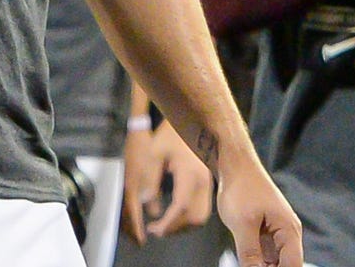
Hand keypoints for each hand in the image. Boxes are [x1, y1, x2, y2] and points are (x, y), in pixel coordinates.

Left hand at [125, 121, 214, 240]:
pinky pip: (202, 211)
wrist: (192, 125)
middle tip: (155, 230)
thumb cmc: (170, 136)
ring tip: (162, 225)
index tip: (153, 229)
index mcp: (190, 174)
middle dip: (175, 229)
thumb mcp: (154, 153)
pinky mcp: (208, 187)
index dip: (168, 223)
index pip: (181, 207)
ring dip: (182, 226)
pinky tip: (173, 216)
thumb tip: (146, 203)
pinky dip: (188, 219)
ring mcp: (208, 185)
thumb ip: (150, 178)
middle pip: (195, 218)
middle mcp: (204, 183)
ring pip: (200, 218)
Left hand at [216, 153, 305, 266]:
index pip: (293, 266)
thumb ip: (250, 254)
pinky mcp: (265, 231)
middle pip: (285, 265)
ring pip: (274, 261)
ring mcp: (276, 232)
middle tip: (249, 266)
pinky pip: (265, 253)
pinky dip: (256, 260)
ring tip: (247, 262)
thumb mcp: (243, 224)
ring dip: (262, 265)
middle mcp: (287, 233)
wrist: (234, 165)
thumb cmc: (241, 187)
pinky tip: (246, 260)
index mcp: (289, 231)